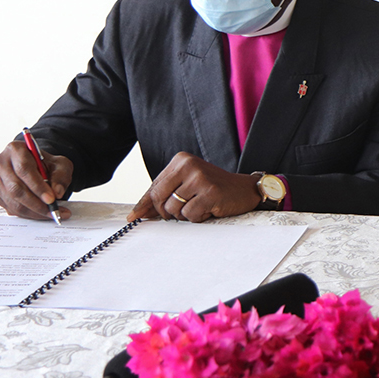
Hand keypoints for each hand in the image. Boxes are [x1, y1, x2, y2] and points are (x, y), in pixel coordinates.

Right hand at [0, 141, 72, 220]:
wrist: (37, 166)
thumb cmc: (47, 164)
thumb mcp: (60, 164)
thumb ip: (61, 176)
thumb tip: (57, 192)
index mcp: (15, 150)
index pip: (24, 169)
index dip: (38, 186)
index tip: (51, 199)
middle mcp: (1, 163)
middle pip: (15, 188)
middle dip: (36, 203)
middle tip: (53, 210)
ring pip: (12, 201)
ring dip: (33, 211)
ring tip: (51, 213)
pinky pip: (10, 208)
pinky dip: (27, 214)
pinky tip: (41, 213)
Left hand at [128, 152, 261, 222]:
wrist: (244, 190)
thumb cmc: (213, 189)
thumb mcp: (186, 186)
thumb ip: (163, 196)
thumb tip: (137, 213)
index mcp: (181, 160)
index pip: (154, 187)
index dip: (145, 205)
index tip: (134, 216)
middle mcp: (189, 165)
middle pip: (159, 198)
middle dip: (166, 212)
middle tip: (182, 211)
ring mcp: (200, 178)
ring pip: (173, 209)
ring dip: (185, 215)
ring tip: (200, 206)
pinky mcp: (210, 192)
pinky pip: (190, 214)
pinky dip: (198, 217)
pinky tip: (209, 209)